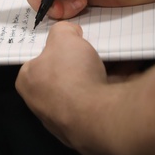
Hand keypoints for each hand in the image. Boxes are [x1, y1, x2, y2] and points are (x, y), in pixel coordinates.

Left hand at [15, 22, 108, 154]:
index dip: (53, 47)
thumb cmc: (71, 76)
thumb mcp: (63, 37)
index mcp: (28, 83)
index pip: (36, 61)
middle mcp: (43, 105)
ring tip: (111, 56)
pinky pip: (102, 97)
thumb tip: (70, 32)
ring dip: (97, 72)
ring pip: (84, 87)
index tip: (67, 41)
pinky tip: (125, 69)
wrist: (99, 115)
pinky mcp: (91, 125)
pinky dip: (114, 83)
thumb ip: (63, 30)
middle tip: (89, 48)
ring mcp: (67, 118)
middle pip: (62, 74)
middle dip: (78, 61)